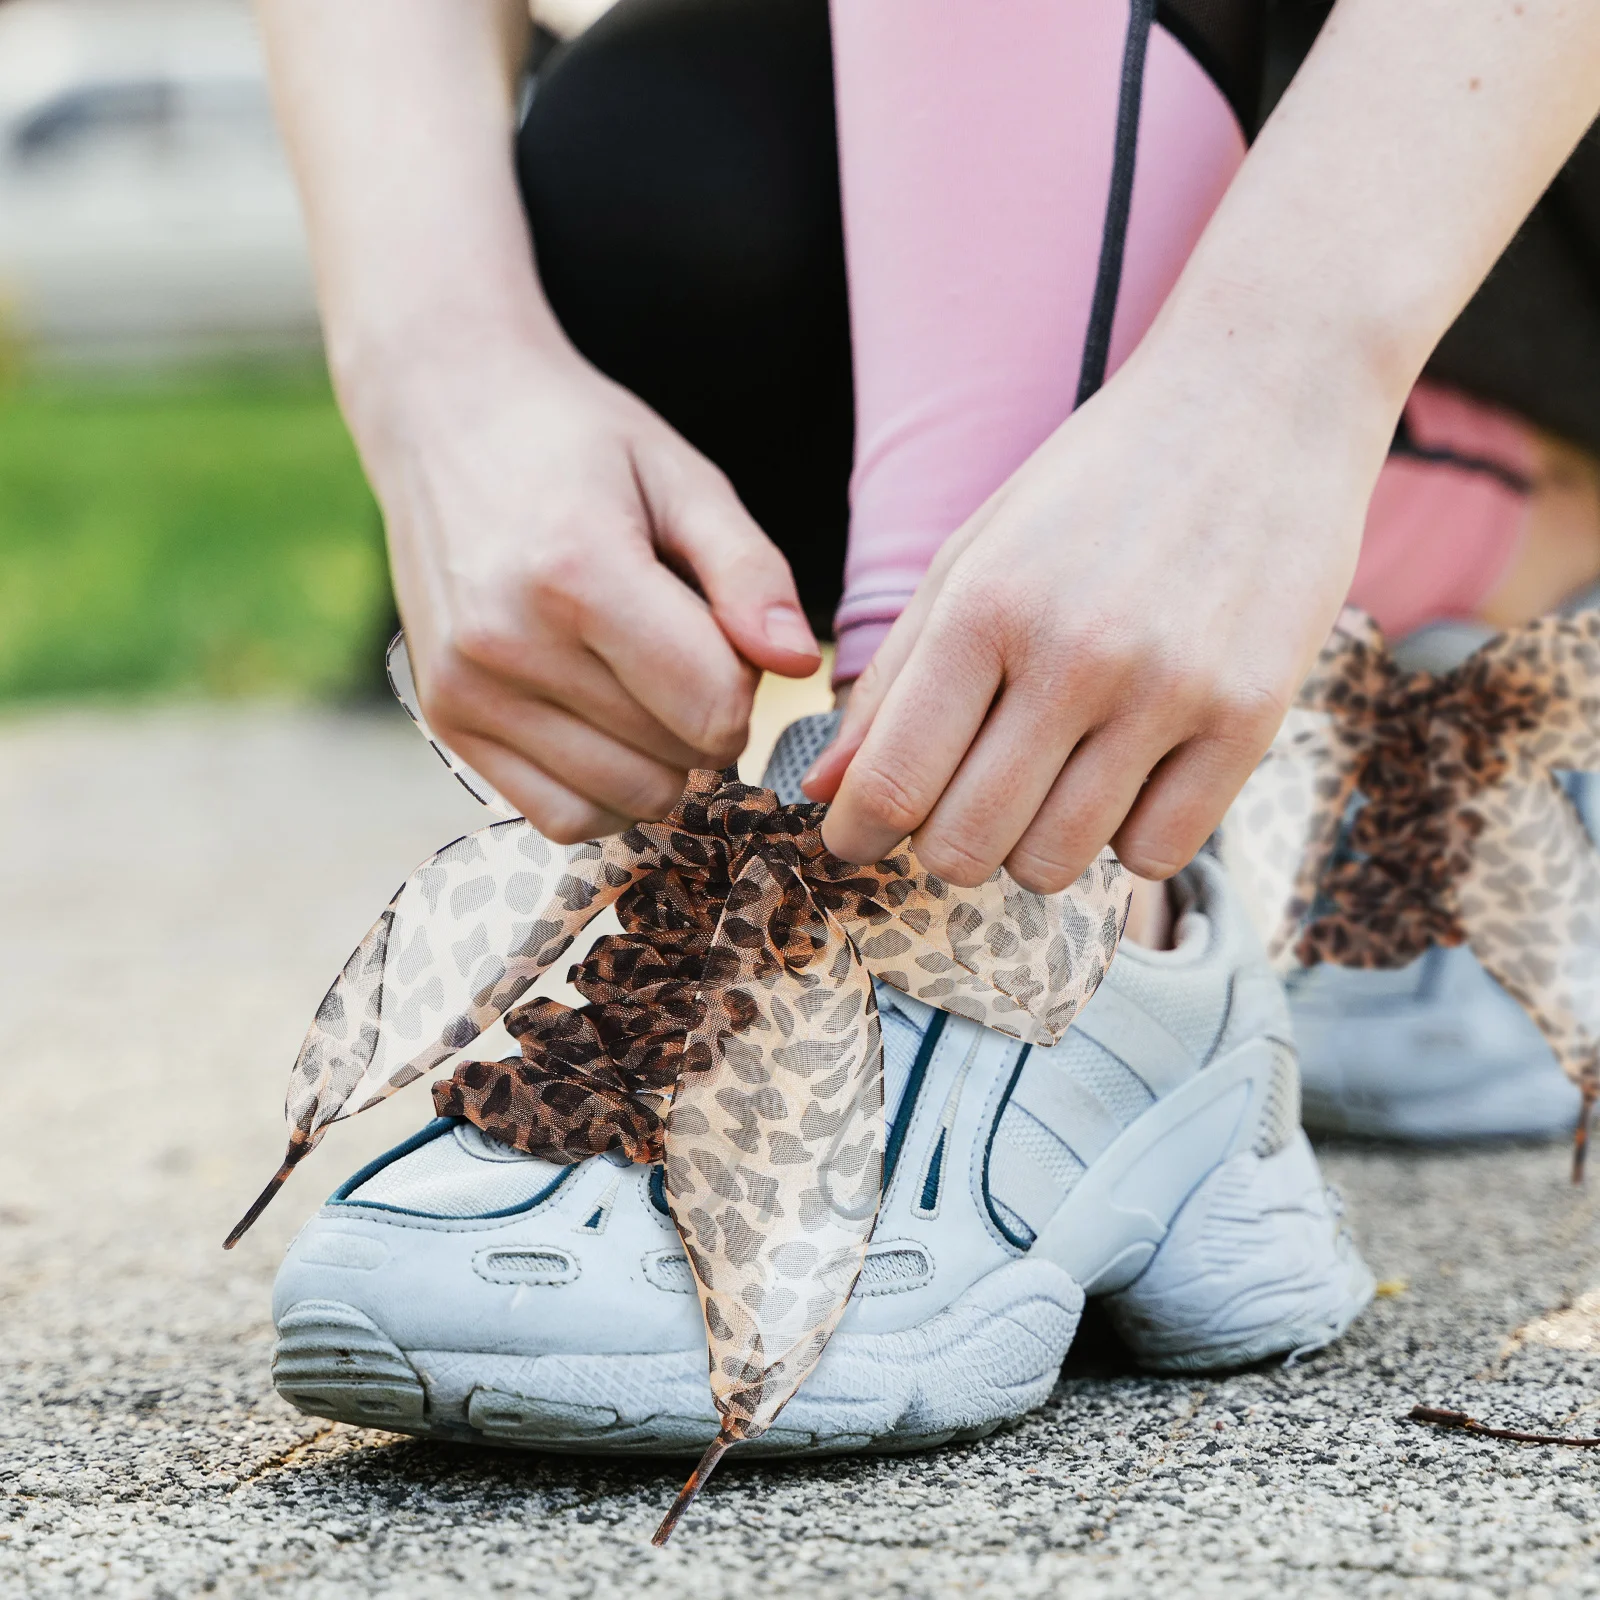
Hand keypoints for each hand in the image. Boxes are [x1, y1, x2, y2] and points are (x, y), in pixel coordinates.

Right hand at [362, 341, 819, 841]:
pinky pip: (562, 817)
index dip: (745, 685)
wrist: (443, 413)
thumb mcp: (684, 479)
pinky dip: (605, 792)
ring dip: (660, 759)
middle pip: (675, 759)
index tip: (721, 634)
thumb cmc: (578, 442)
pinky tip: (605, 727)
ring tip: (637, 679)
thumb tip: (798, 665)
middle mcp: (507, 642)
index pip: (713, 709)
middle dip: (704, 717)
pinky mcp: (447, 722)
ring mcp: (467, 691)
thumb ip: (751, 573)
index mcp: (576, 573)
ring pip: (626, 800)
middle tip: (676, 646)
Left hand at [805, 327, 1394, 890]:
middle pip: (964, 846)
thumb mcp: (974, 556)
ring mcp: (1170, 691)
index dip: (855, 834)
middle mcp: (1074, 655)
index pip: (891, 783)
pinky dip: (1123, 839)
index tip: (853, 842)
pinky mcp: (1252, 718)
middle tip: (960, 805)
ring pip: (1054, 864)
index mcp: (985, 606)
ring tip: (1048, 781)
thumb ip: (894, 678)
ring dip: (1030, 845)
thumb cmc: (1097, 485)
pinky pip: (1155, 855)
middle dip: (942, 846)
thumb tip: (823, 791)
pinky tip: (1125, 780)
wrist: (1261, 401)